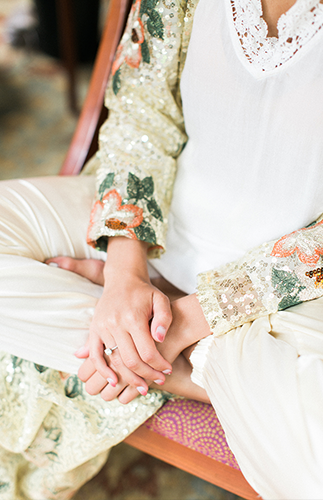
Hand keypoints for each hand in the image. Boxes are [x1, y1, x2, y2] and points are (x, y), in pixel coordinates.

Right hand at [79, 291, 210, 403]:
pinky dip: (103, 370)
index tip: (168, 369)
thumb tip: (160, 339)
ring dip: (129, 378)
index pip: (147, 351)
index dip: (159, 365)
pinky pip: (95, 355)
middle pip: (131, 360)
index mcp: (133, 317)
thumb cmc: (145, 292)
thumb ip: (164, 318)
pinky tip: (114, 381)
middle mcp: (116, 324)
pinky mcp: (94, 330)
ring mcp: (103, 328)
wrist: (122, 279)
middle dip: (147, 375)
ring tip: (143, 387)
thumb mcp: (161, 299)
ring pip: (115, 360)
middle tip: (159, 381)